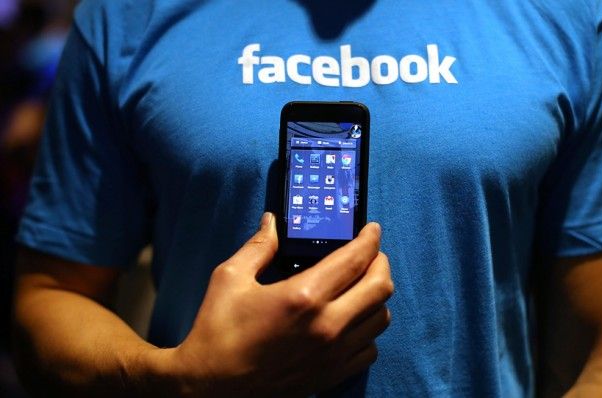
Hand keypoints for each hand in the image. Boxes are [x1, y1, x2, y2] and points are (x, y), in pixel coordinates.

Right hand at [160, 213, 392, 396]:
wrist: (210, 386)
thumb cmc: (218, 333)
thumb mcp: (230, 278)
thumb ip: (258, 247)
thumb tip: (271, 223)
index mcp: (303, 296)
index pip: (355, 259)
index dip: (370, 239)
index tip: (372, 230)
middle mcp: (327, 325)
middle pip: (380, 287)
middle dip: (380, 263)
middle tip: (369, 254)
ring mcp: (333, 354)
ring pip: (381, 318)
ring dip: (376, 296)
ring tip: (360, 286)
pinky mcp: (331, 375)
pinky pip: (370, 349)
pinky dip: (368, 331)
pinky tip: (351, 322)